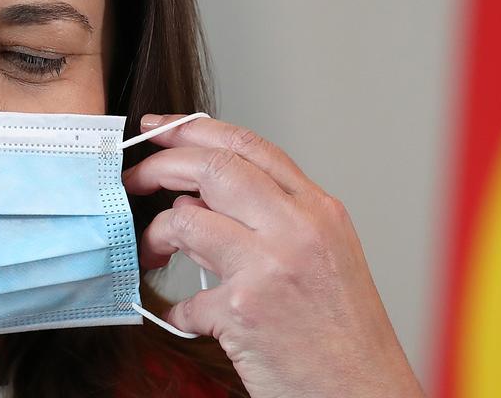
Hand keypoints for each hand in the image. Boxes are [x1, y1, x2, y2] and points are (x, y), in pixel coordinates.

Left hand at [122, 115, 424, 397]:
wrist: (367, 396)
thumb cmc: (345, 337)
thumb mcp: (326, 257)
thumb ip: (274, 218)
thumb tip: (200, 196)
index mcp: (320, 211)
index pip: (249, 147)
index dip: (193, 129)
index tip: (158, 130)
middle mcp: (299, 229)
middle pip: (212, 167)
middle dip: (159, 166)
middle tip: (134, 179)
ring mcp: (272, 267)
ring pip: (185, 219)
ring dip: (155, 236)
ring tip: (152, 254)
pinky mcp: (245, 311)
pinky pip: (186, 298)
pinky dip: (179, 310)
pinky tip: (189, 319)